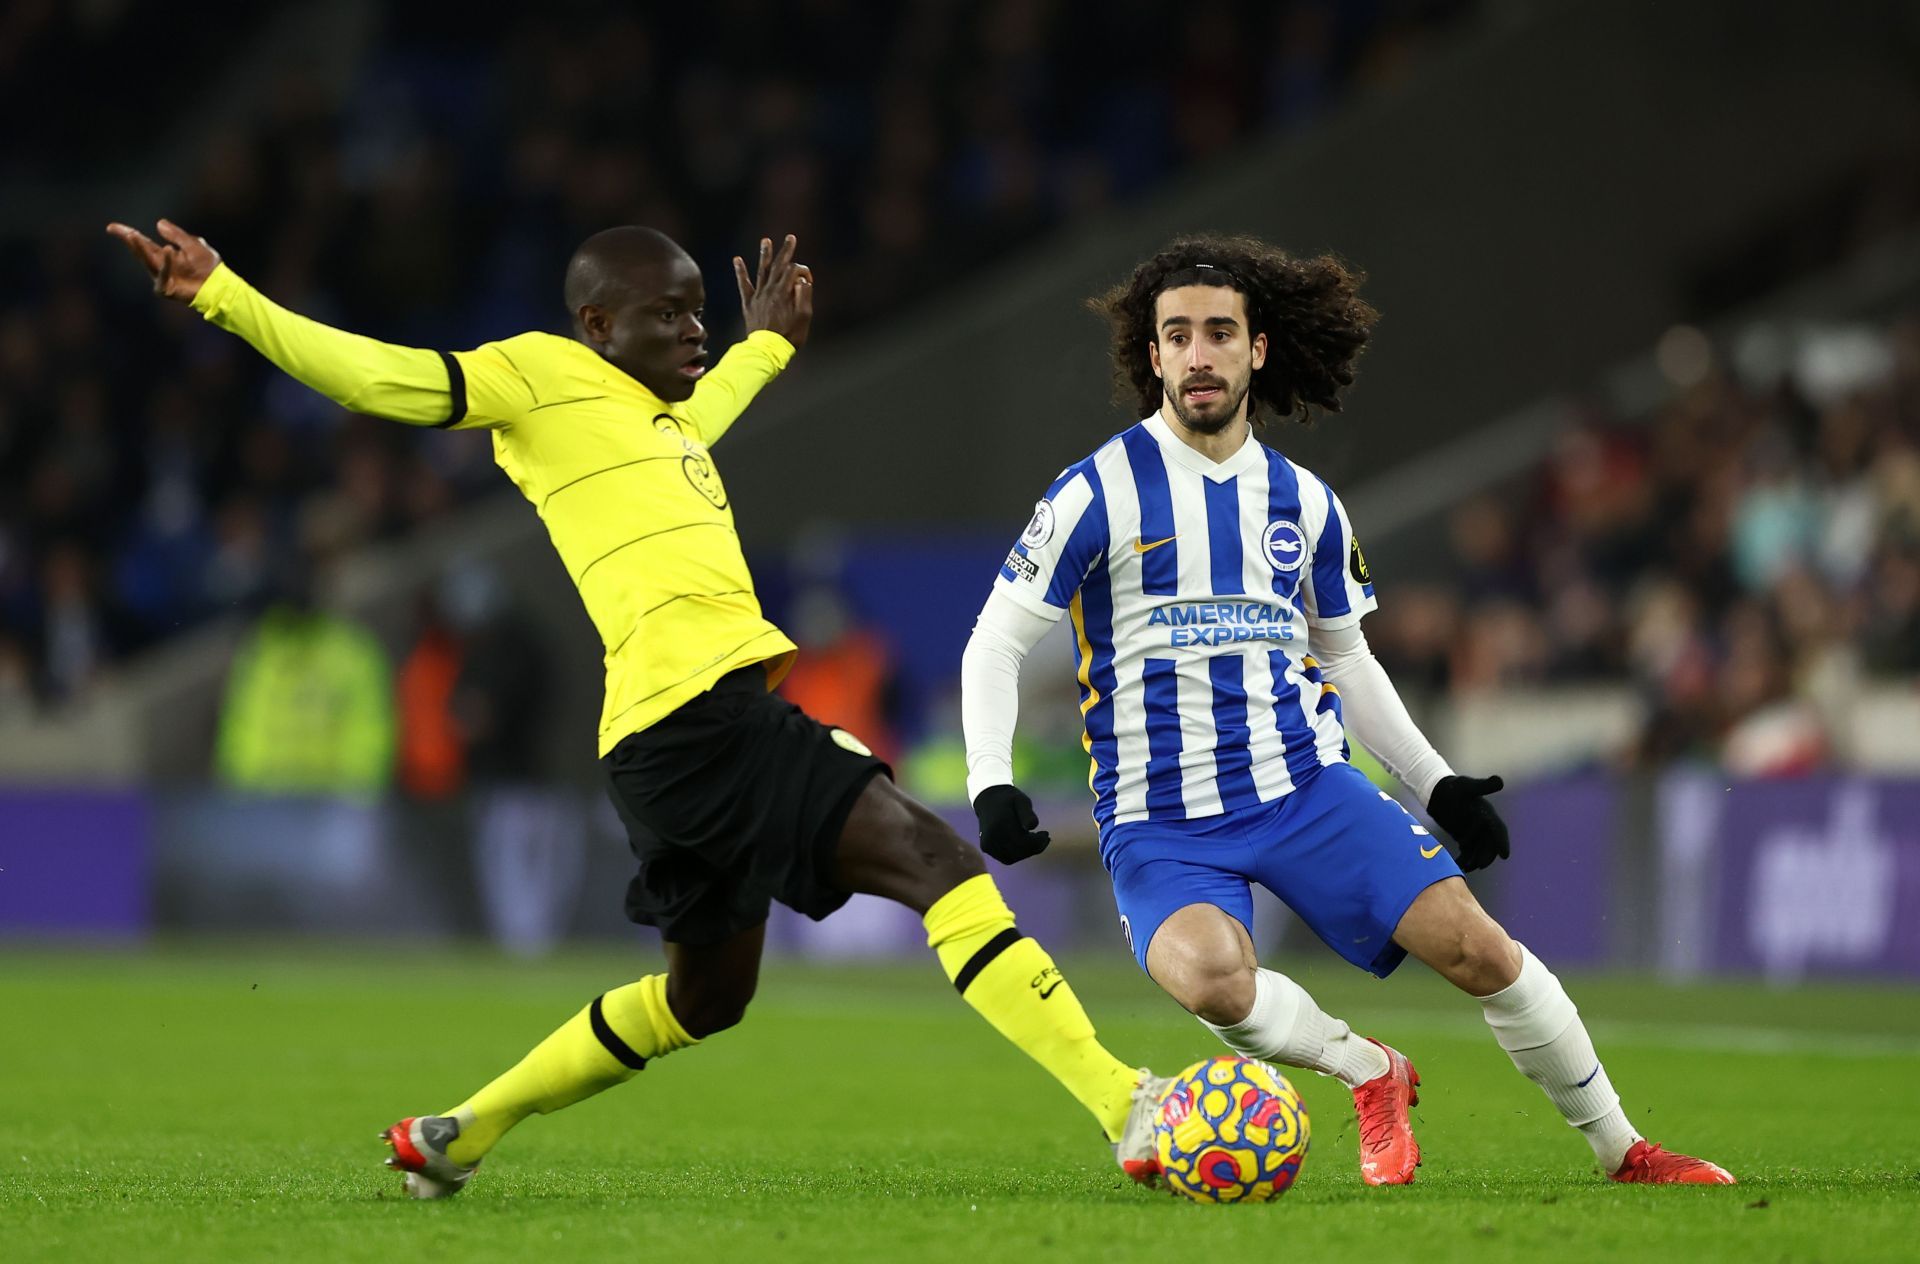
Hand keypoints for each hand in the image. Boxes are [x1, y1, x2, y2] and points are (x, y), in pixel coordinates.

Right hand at [106, 219, 219, 302]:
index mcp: (164, 255)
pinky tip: (168, 250)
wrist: (220, 286)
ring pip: (147, 261)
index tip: (112, 227)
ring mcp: (162, 278)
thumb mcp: (193, 245)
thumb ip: (177, 235)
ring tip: (132, 235)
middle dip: (129, 239)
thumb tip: (158, 224)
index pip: (144, 243)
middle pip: (140, 251)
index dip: (129, 235)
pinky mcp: (167, 289)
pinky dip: (166, 263)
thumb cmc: (208, 267)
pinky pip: (163, 275)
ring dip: (140, 248)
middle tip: (115, 229)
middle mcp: (160, 266)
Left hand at [733, 233, 812, 348]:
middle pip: (779, 266)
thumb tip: (801, 280)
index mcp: (784, 292)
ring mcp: (758, 296)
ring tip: (765, 240)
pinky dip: (740, 272)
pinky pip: (743, 285)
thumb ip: (804, 295)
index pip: (794, 271)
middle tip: (790, 237)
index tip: (808, 281)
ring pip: (762, 271)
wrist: (767, 351)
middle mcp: (770, 290)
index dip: (803, 272)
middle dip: (786, 251)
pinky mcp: (749, 304)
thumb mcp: (804, 317)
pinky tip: (737, 259)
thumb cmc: (789, 336)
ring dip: (764, 255)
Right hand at [973, 784, 1049, 864]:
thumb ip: (1027, 813)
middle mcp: (990, 837)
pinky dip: (1018, 853)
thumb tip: (1032, 826)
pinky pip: (1006, 857)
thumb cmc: (1009, 800)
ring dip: (1027, 852)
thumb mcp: (1021, 801)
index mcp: (999, 825)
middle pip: (1018, 852)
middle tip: (1045, 837)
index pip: (1022, 842)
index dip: (1038, 842)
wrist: (989, 800)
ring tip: (1034, 839)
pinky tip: (1024, 843)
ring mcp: (987, 845)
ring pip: (1012, 857)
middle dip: (1034, 847)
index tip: (1046, 834)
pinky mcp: (987, 849)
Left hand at [1426, 774, 1508, 872]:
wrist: (1437, 792)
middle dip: (1486, 855)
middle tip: (1480, 866)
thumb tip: (1500, 781)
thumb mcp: (1467, 786)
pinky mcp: (1463, 838)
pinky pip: (1467, 852)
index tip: (1505, 856)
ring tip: (1466, 868)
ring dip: (1474, 860)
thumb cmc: (1453, 787)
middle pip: (1489, 844)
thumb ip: (1483, 786)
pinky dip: (1464, 860)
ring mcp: (1474, 833)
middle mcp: (1483, 825)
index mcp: (1487, 814)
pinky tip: (1458, 867)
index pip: (1498, 830)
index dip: (1502, 842)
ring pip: (1478, 850)